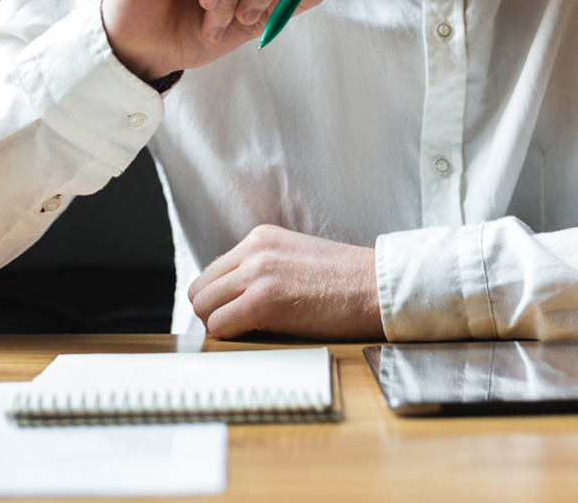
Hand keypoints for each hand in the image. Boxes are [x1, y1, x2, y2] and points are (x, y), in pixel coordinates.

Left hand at [187, 224, 384, 340]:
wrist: (377, 286)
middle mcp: (254, 250)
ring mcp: (257, 272)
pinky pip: (220, 326)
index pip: (212, 273)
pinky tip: (260, 337)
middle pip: (200, 290)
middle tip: (241, 329)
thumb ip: (263, 269)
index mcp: (260, 238)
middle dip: (214, 314)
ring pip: (204, 309)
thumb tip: (235, 298)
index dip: (219, 300)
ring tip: (252, 334)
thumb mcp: (296, 259)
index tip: (235, 314)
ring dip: (222, 327)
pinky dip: (232, 338)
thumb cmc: (345, 281)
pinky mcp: (263, 300)